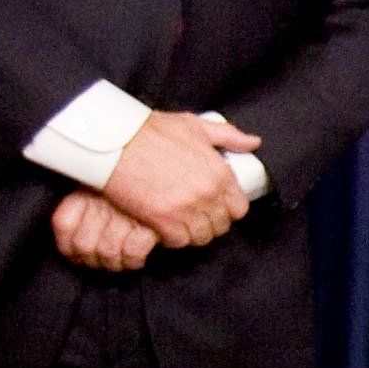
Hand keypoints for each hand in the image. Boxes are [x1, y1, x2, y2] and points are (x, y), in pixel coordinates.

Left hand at [49, 189, 157, 270]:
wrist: (173, 179)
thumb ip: (84, 206)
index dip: (67, 247)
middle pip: (84, 245)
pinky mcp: (149, 225)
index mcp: (88, 190)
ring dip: (115, 264)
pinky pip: (132, 252)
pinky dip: (133, 261)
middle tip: (101, 262)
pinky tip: (137, 259)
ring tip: (121, 262)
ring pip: (108, 252)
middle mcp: (103, 201)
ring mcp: (125, 214)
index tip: (76, 256)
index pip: (64, 224)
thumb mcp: (103, 186)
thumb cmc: (136, 186)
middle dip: (93, 261)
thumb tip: (72, 244)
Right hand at [100, 111, 253, 246]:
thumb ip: (228, 136)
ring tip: (180, 222)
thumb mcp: (195, 125)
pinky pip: (179, 241)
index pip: (239, 208)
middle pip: (221, 225)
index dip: (228, 209)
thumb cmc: (151, 131)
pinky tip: (164, 227)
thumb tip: (253, 142)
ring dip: (192, 232)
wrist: (115, 141)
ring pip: (201, 236)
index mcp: (220, 173)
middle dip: (210, 222)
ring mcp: (187, 209)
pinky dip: (173, 238)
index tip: (215, 206)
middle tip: (195, 215)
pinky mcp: (163, 220)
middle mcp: (208, 194)